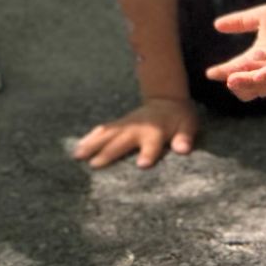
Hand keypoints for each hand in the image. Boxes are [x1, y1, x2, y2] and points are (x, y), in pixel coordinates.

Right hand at [72, 96, 200, 169]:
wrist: (166, 100)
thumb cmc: (179, 118)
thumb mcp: (188, 126)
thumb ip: (185, 138)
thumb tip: (183, 148)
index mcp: (155, 132)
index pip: (152, 144)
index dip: (148, 154)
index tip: (142, 165)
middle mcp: (137, 128)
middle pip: (121, 141)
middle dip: (108, 152)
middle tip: (94, 165)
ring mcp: (125, 125)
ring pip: (106, 134)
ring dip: (92, 144)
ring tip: (77, 155)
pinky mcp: (118, 124)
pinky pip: (102, 130)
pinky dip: (89, 138)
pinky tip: (77, 147)